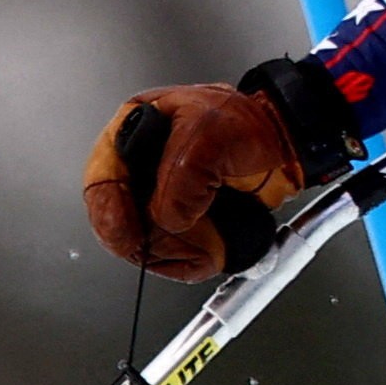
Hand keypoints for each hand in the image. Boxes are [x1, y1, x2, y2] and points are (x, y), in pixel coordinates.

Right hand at [82, 84, 305, 280]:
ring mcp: (158, 203)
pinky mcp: (181, 228)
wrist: (283, 143)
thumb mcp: (211, 132)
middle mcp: (139, 172)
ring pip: (145, 246)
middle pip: (116, 221)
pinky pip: (173, 259)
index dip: (108, 212)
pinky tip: (211, 246)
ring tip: (207, 233)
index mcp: (132, 136)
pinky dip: (191, 261)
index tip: (127, 235)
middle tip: (172, 241)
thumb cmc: (246, 123)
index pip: (101, 180)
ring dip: (173, 250)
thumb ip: (183, 174)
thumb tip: (168, 217)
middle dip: (143, 238)